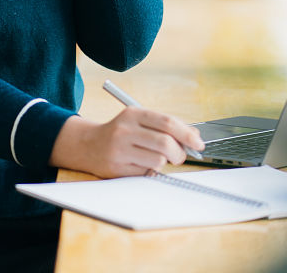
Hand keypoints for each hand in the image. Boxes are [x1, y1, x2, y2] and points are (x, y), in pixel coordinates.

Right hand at [49, 110, 205, 178]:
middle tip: (180, 156)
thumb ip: (166, 125)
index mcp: (133, 114)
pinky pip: (146, 173)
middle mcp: (125, 130)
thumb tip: (195, 136)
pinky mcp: (116, 168)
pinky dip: (151, 171)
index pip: (167, 122)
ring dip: (164, 163)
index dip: (188, 134)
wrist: (88, 145)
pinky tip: (142, 164)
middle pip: (165, 143)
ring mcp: (119, 150)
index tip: (198, 143)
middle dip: (180, 153)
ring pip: (158, 160)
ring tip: (157, 159)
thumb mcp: (140, 121)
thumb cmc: (121, 132)